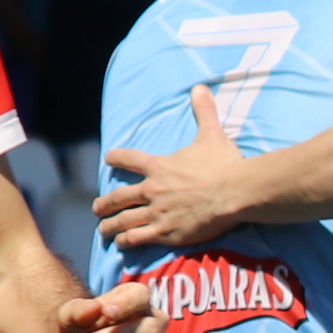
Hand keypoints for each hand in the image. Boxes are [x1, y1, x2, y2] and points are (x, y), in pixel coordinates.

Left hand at [96, 87, 247, 250]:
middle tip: (97, 208)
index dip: (117, 158)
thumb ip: (204, 112)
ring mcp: (157, 213)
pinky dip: (126, 241)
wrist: (236, 191)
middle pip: (118, 197)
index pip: (129, 159)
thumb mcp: (212, 135)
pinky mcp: (167, 232)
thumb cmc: (224, 164)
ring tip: (104, 231)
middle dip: (104, 204)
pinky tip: (121, 244)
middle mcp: (152, 190)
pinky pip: (138, 238)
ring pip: (123, 221)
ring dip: (110, 226)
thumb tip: (200, 87)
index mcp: (159, 167)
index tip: (109, 159)